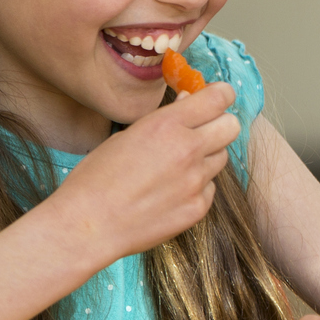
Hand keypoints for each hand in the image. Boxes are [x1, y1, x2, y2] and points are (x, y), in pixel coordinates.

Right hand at [43, 83, 240, 266]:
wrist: (87, 225)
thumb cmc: (96, 178)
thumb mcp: (125, 137)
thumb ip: (164, 120)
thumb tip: (189, 101)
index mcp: (166, 126)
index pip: (219, 98)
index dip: (222, 95)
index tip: (219, 97)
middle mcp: (188, 150)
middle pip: (232, 126)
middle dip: (220, 124)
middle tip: (201, 131)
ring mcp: (196, 181)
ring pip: (221, 157)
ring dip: (206, 157)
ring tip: (174, 167)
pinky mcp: (198, 207)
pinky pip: (209, 187)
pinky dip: (196, 187)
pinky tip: (169, 193)